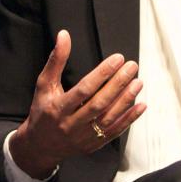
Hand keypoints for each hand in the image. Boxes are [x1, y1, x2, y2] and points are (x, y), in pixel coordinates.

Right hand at [9, 30, 145, 177]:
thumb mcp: (44, 85)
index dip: (102, 73)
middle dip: (118, 84)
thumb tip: (64, 35)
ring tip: (138, 82)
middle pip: (99, 103)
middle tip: (132, 66)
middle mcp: (71, 124)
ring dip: (126, 100)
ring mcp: (83, 137)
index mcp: (58, 108)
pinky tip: (140, 106)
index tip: (118, 59)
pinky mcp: (93, 145)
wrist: (40, 146)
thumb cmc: (43, 111)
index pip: (84, 89)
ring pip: (108, 118)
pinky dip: (129, 119)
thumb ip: (55, 60)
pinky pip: (114, 132)